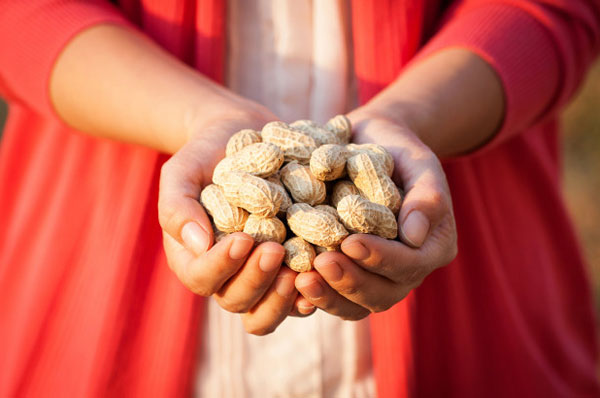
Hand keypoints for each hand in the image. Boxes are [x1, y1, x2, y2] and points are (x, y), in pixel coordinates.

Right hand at [158, 104, 298, 334]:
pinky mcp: (291, 270)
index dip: (221, 266)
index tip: (242, 239)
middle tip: (274, 250)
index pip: (202, 277)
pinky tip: (324, 277)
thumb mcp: (184, 171)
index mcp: (195, 258)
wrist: (248, 137)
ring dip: (283, 299)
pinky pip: (299, 298)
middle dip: (255, 280)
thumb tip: (197, 244)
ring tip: (301, 272)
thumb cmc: (208, 155)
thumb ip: (178, 205)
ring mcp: (261, 278)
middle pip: (237, 301)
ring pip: (267, 312)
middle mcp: (228, 276)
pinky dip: (311, 294)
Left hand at [294, 111, 457, 319]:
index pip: (410, 264)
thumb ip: (426, 196)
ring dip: (329, 296)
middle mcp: (405, 271)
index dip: (381, 258)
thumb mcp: (418, 162)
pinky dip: (314, 294)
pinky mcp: (346, 274)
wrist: (367, 144)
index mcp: (431, 247)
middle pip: (382, 294)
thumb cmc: (396, 149)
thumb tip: (416, 235)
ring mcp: (374, 277)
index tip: (350, 242)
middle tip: (321, 263)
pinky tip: (291, 281)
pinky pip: (333, 296)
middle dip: (352, 281)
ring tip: (301, 280)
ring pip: (357, 305)